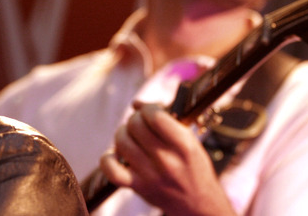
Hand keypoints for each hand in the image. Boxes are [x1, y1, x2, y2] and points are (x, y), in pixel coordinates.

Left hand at [99, 101, 235, 215]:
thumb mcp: (190, 140)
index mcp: (184, 145)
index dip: (148, 108)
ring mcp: (151, 175)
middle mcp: (167, 161)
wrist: (199, 204)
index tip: (150, 111)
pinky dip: (108, 159)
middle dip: (135, 120)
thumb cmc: (193, 167)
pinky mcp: (138, 187)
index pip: (155, 116)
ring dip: (122, 135)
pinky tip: (116, 155)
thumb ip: (166, 119)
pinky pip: (111, 170)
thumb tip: (135, 103)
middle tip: (140, 125)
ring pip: (122, 142)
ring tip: (131, 138)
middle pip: (135, 126)